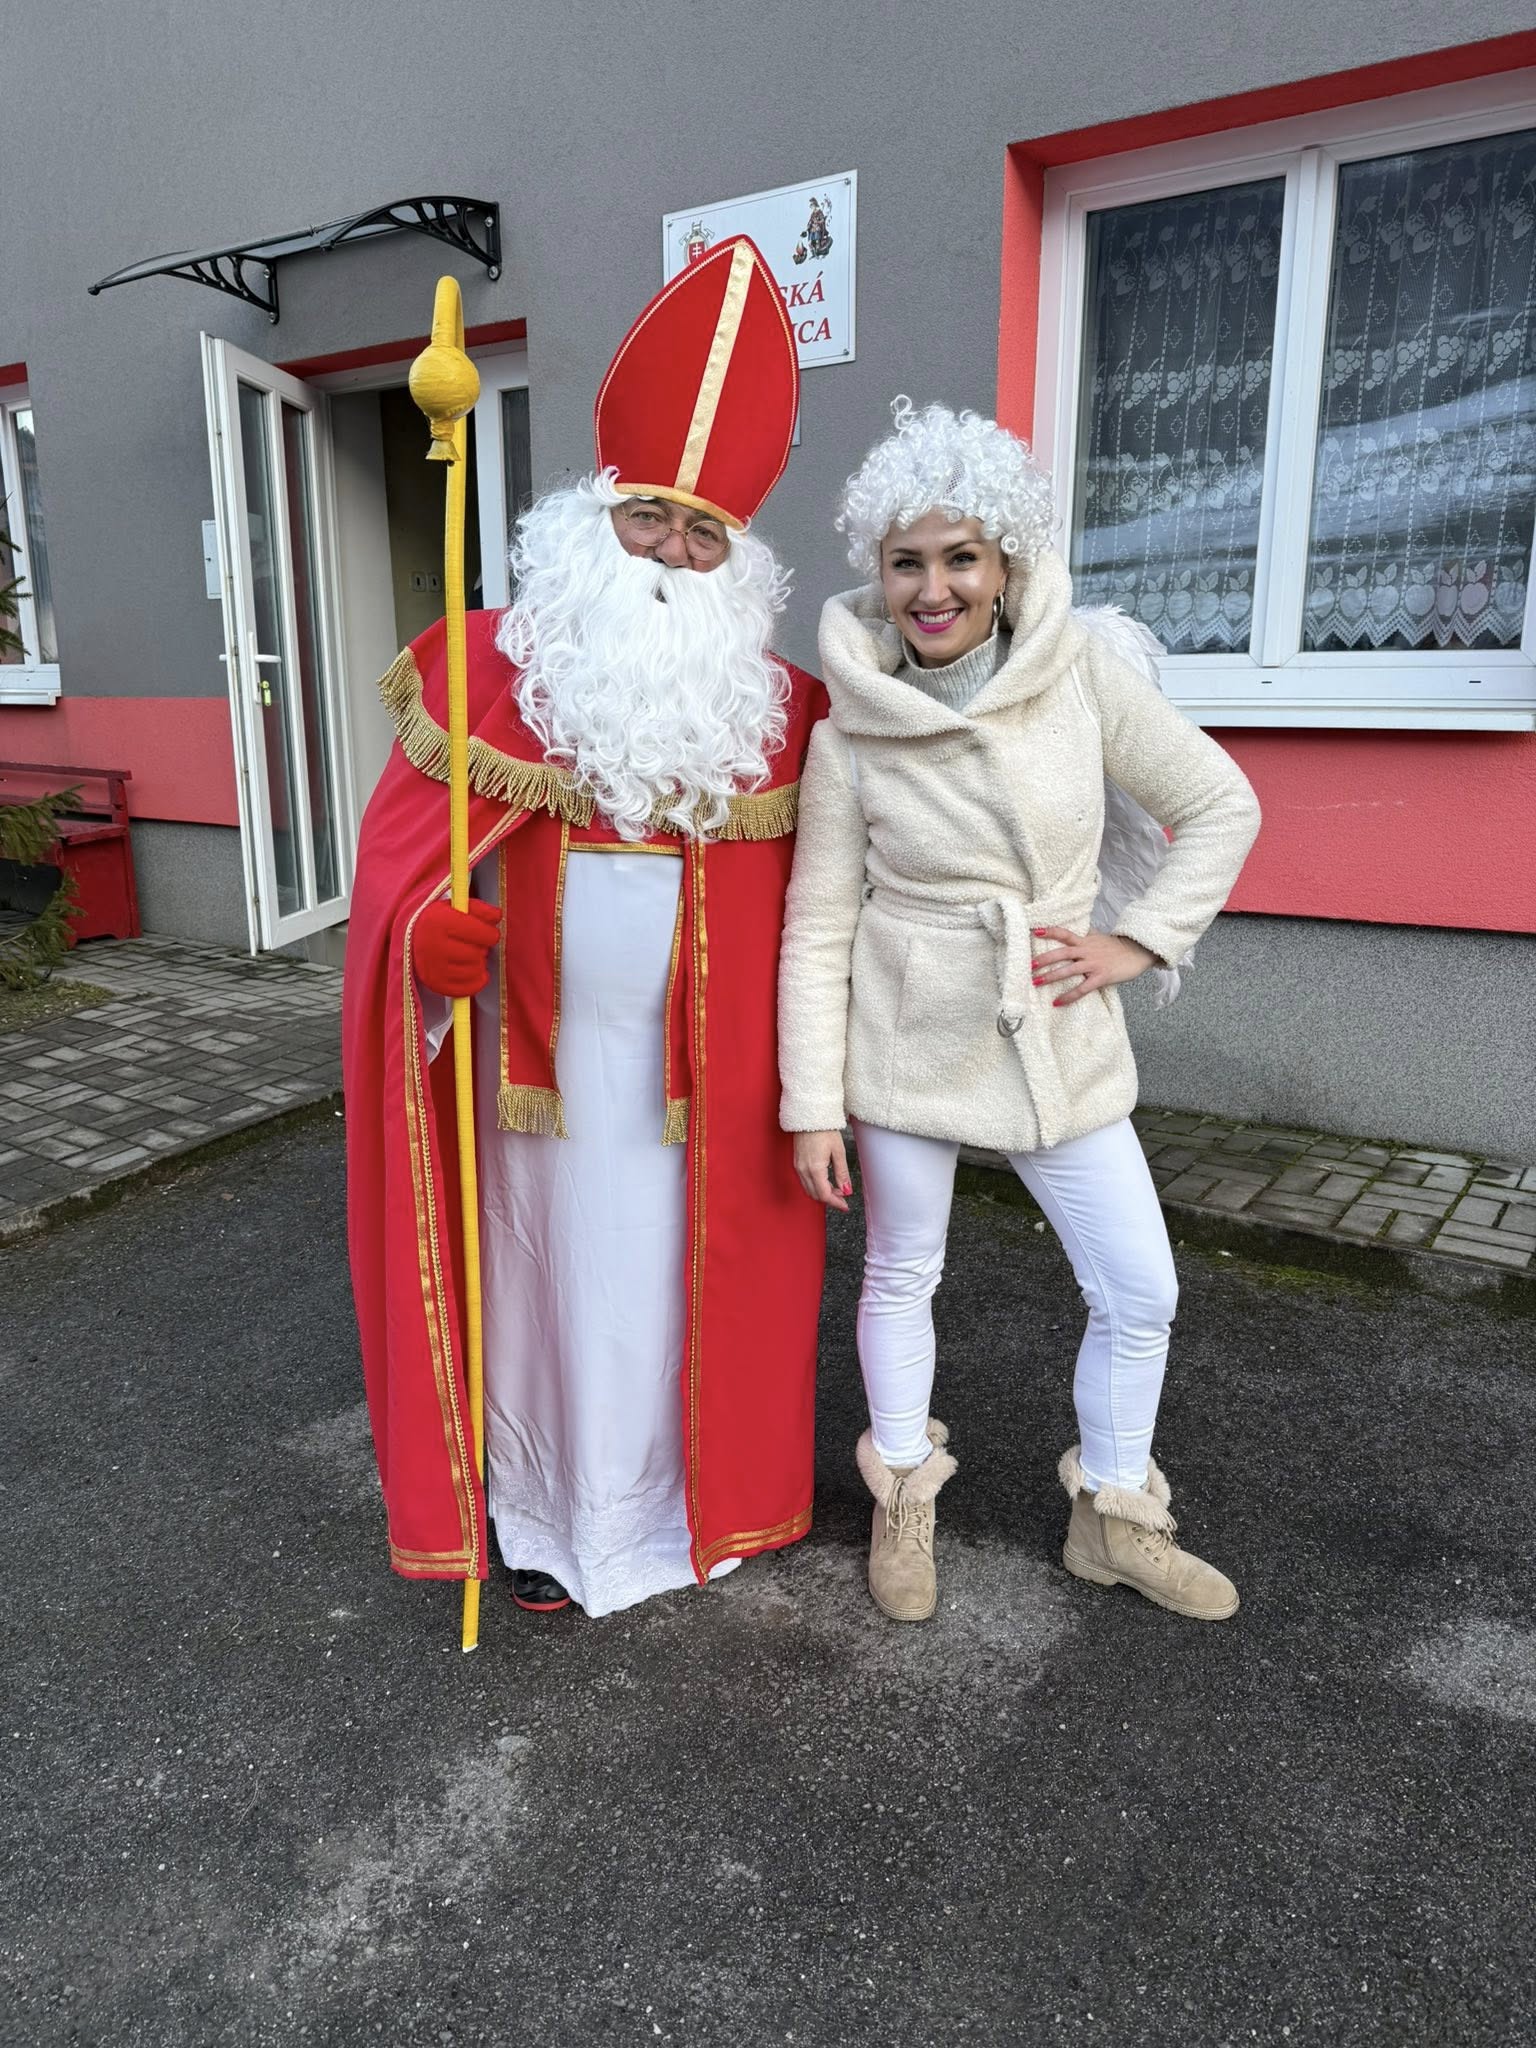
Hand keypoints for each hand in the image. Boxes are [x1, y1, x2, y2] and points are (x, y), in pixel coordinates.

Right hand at [414, 898, 501, 997]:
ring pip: (473, 970)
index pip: (478, 932)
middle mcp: (433, 946)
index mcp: (439, 922)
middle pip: (476, 953)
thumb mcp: (457, 907)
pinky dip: (477, 981)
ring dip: (479, 963)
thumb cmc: (441, 920)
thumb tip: (497, 916)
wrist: (412, 938)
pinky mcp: (435, 984)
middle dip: (482, 949)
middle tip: (476, 944)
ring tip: (471, 955)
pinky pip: (467, 988)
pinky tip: (475, 971)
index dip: (490, 933)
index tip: (490, 933)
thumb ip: (480, 910)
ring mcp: (433, 968)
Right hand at [793, 1130, 852, 1212]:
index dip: (836, 1203)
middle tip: (843, 1196)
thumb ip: (842, 1173)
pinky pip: (805, 1181)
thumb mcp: (838, 1152)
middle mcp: (803, 1170)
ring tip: (836, 1188)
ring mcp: (798, 1167)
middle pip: (816, 1195)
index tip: (845, 1206)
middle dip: (830, 1199)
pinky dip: (816, 1185)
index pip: (824, 1195)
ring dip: (823, 1193)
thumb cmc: (825, 1130)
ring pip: (809, 1189)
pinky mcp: (797, 1163)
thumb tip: (846, 1190)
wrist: (809, 1116)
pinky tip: (826, 1180)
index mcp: (815, 1169)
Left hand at [1031, 927, 1156, 1006]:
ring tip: (1035, 982)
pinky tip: (1056, 1002)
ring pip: (1068, 970)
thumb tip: (1073, 932)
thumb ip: (1085, 936)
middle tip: (1029, 966)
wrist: (1138, 953)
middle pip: (1062, 953)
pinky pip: (1082, 988)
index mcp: (1085, 941)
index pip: (1064, 933)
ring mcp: (1093, 964)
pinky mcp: (1101, 977)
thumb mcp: (1098, 938)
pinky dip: (1068, 996)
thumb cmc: (1117, 947)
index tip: (1034, 932)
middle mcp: (1087, 951)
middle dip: (1044, 959)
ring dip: (1051, 976)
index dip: (1049, 931)